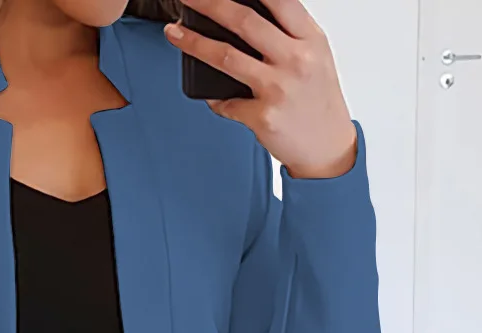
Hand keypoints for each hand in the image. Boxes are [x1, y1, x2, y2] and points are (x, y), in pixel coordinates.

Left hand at [165, 0, 357, 178]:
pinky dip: (213, 98)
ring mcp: (278, 88)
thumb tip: (246, 16)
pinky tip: (211, 96)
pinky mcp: (263, 116)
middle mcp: (295, 59)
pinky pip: (225, 102)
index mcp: (310, 39)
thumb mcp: (315, 57)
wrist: (328, 148)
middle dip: (209, 3)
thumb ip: (289, 34)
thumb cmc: (318, 101)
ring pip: (226, 56)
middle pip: (244, 20)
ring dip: (193, 43)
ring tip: (174, 33)